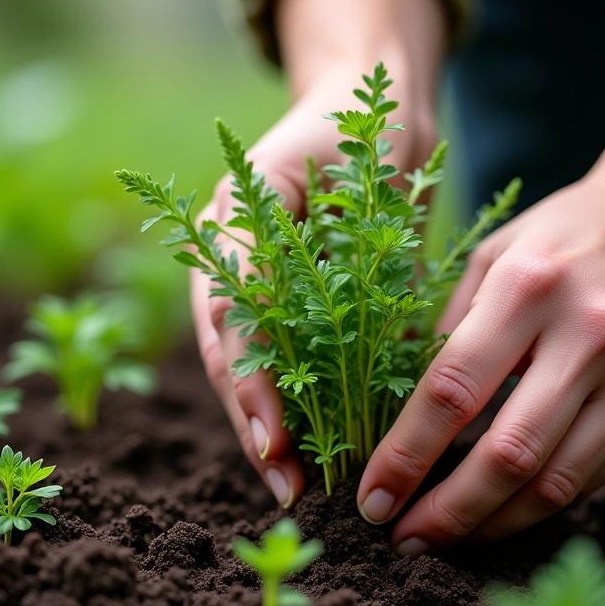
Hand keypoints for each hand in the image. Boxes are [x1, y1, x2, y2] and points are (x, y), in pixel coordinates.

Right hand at [191, 0, 443, 506]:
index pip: (230, 332)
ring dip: (283, 435)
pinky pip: (312, 367)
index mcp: (225, 248)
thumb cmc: (338, 130)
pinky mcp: (318, 311)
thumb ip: (257, 249)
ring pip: (270, 379)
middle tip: (287, 487)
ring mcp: (276, 299)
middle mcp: (241, 281)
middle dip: (260, 430)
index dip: (250, 390)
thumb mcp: (287, 175)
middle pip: (239, 370)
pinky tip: (327, 452)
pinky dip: (317, 410)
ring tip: (300, 488)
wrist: (380, 118)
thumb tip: (251, 338)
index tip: (275, 442)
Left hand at [357, 66, 604, 553]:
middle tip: (403, 539)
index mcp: (528, 287)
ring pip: (556, 483)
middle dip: (447, 512)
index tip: (373, 498)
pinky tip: (500, 509)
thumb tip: (402, 413)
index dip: (405, 456)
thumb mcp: (487, 258)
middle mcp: (591, 335)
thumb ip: (447, 332)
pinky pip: (593, 476)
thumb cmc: (556, 238)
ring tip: (444, 538)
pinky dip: (539, 503)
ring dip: (491, 525)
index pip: (451, 391)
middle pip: (509, 454)